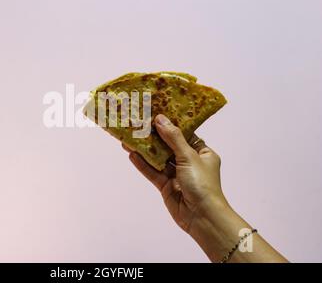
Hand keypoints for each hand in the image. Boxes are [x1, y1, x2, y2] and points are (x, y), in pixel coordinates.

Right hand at [125, 114, 227, 233]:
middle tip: (138, 125)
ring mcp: (177, 175)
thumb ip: (173, 138)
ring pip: (158, 159)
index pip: (184, 134)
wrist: (202, 217)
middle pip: (168, 146)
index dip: (170, 125)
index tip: (156, 114)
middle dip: (153, 137)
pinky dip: (143, 164)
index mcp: (202, 153)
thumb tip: (160, 120)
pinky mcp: (166, 186)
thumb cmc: (203, 184)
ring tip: (129, 138)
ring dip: (145, 150)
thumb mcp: (189, 156)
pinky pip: (153, 172)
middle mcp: (190, 162)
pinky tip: (132, 155)